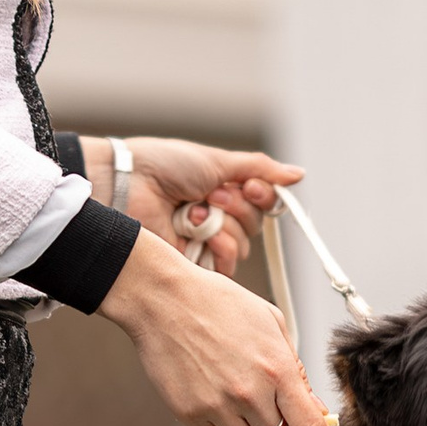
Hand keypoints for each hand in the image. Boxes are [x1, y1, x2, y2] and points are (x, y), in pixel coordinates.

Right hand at [98, 227, 331, 425]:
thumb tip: (315, 408)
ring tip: (238, 400)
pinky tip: (214, 398)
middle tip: (269, 409)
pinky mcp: (189, 413)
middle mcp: (249, 393)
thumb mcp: (271, 323)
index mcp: (277, 369)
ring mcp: (217, 406)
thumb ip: (296, 370)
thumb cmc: (218, 304)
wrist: (165, 299)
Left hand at [121, 138, 298, 275]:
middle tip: (212, 195)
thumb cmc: (164, 165)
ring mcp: (204, 241)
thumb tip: (298, 174)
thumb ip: (259, 169)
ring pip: (243, 245)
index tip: (248, 185)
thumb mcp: (217, 161)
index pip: (263, 202)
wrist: (128, 183)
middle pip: (255, 225)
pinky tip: (194, 229)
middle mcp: (218, 217)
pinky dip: (217, 245)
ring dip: (222, 224)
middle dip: (237, 207)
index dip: (262, 195)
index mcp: (224, 191)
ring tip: (194, 211)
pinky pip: (226, 264)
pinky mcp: (193, 264)